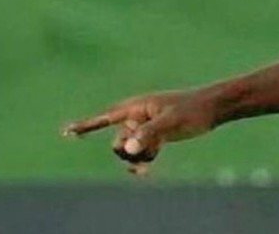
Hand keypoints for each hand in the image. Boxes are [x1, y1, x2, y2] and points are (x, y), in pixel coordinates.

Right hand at [61, 90, 216, 174]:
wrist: (212, 109)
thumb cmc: (192, 110)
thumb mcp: (171, 121)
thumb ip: (149, 133)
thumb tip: (128, 147)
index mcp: (136, 107)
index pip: (105, 117)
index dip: (85, 126)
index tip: (65, 132)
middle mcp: (137, 117)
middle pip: (117, 143)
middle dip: (129, 151)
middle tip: (150, 147)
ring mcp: (145, 128)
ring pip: (130, 151)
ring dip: (140, 157)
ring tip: (158, 152)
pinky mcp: (155, 137)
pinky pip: (140, 154)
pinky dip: (143, 161)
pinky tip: (147, 171)